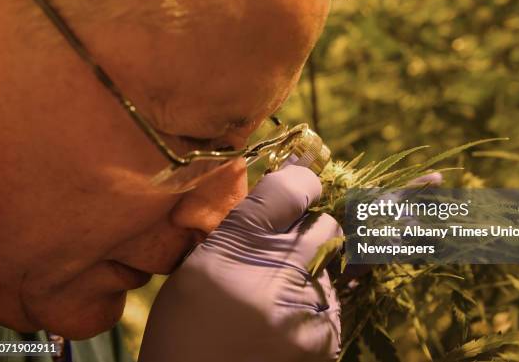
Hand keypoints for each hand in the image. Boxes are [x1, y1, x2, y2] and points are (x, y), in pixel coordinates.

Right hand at [138, 165, 341, 361]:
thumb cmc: (187, 330)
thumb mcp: (199, 267)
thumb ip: (242, 226)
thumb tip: (285, 180)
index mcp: (237, 248)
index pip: (291, 189)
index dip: (300, 181)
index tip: (299, 183)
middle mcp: (279, 273)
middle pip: (325, 226)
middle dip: (309, 230)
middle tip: (283, 248)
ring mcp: (308, 309)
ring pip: (330, 264)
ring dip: (310, 271)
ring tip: (273, 298)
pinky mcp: (326, 338)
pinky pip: (331, 300)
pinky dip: (313, 304)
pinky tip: (285, 320)